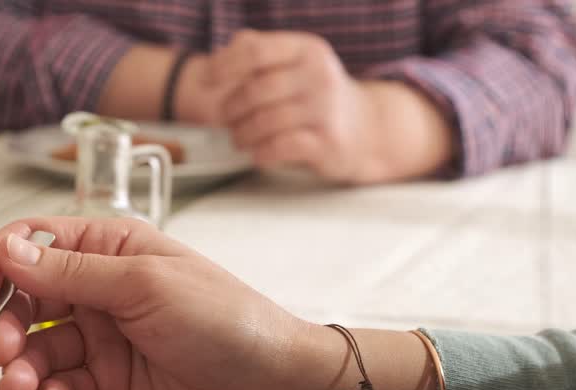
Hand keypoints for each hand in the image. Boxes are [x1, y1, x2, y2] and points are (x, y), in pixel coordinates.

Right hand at [0, 217, 312, 389]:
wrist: (269, 389)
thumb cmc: (225, 321)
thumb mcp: (145, 285)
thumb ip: (73, 274)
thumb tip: (10, 253)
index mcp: (110, 249)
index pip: (33, 244)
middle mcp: (100, 291)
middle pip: (25, 300)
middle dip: (4, 324)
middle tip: (2, 350)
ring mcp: (102, 340)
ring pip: (36, 349)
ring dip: (20, 367)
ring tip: (23, 387)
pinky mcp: (107, 386)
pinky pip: (59, 387)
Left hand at [210, 30, 376, 182]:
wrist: (368, 129)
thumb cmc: (319, 97)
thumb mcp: (297, 64)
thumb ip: (260, 53)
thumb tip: (221, 55)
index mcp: (306, 50)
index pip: (255, 50)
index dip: (224, 66)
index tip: (207, 81)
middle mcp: (318, 75)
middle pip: (255, 90)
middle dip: (231, 108)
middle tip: (225, 120)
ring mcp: (325, 109)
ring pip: (265, 121)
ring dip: (242, 134)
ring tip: (239, 138)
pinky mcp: (328, 142)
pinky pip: (280, 147)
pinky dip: (261, 153)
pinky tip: (259, 154)